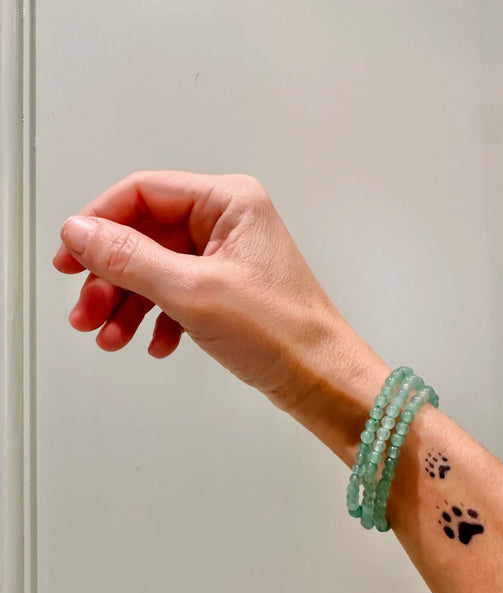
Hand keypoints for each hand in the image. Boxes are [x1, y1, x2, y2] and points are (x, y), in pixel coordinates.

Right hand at [53, 171, 356, 413]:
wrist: (322, 381)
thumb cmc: (285, 333)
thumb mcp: (194, 292)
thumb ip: (130, 259)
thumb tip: (82, 233)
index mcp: (228, 202)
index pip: (142, 192)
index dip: (98, 223)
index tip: (71, 256)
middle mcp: (228, 223)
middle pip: (144, 235)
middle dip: (110, 276)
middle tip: (86, 310)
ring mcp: (226, 259)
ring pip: (155, 269)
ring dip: (127, 303)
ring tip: (110, 335)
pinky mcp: (226, 291)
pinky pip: (175, 294)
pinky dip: (157, 319)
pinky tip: (155, 343)